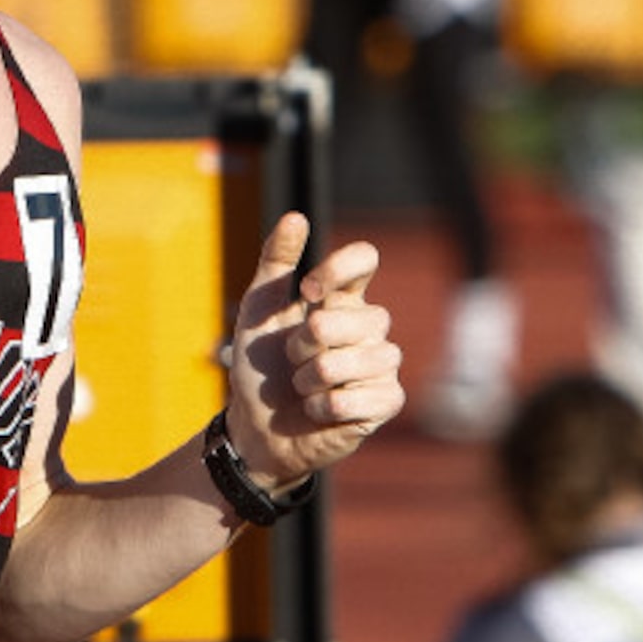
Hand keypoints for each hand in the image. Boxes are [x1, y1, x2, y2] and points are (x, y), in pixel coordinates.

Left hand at [225, 212, 404, 484]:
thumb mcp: (257, 310)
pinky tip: (318, 409)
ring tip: (303, 386)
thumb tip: (296, 216)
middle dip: (306, 342)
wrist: (256, 425)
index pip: (364, 259)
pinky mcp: (386, 401)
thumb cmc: (260, 366)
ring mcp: (383, 364)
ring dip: (310, 377)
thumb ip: (275, 263)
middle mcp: (370, 327)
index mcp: (343, 300)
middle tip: (292, 359)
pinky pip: (355, 396)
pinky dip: (322, 405)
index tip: (308, 289)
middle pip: (353, 316)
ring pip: (354, 359)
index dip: (337, 268)